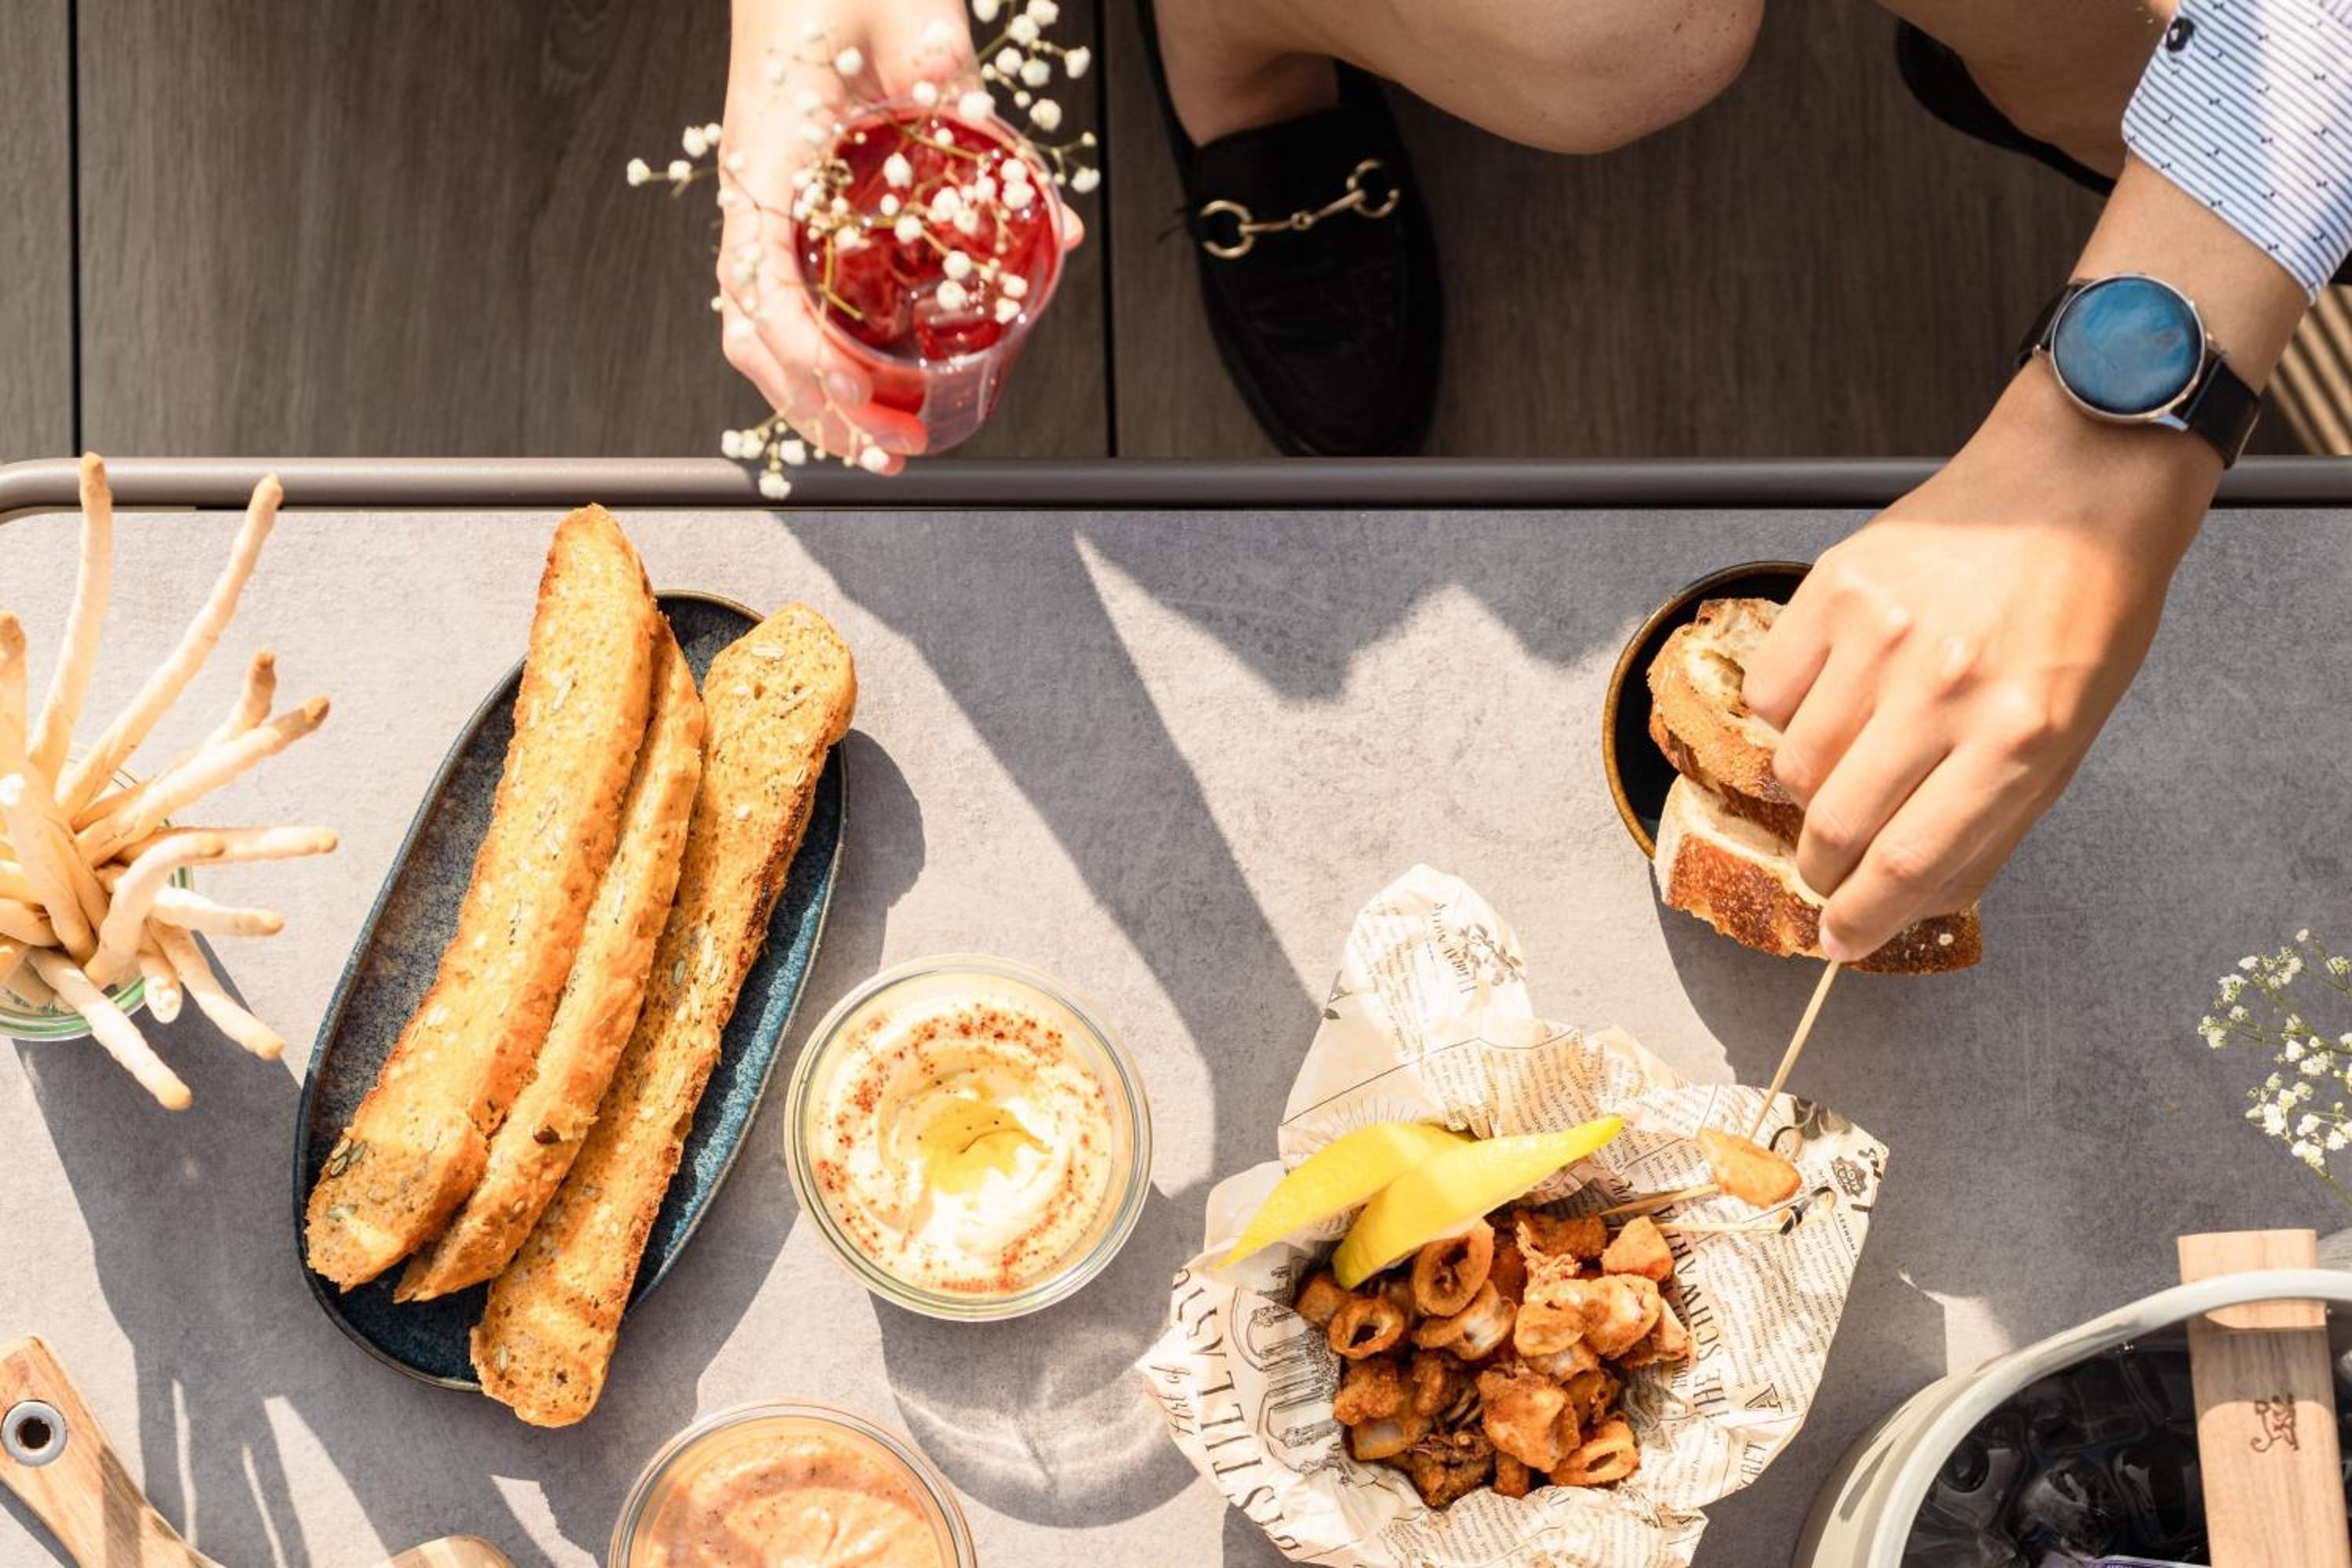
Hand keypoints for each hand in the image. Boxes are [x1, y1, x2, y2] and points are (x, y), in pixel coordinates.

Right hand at [715, 0, 1082, 467]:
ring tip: (876, 442)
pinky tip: (869, 384)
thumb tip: (1049, 209)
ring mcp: (769, 207)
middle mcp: (756, 194)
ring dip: (811, 394)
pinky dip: (820, 354)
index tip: (854, 393)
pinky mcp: (793, 210)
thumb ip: (964, 90)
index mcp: (767, 156)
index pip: (760, 280)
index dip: (803, 351)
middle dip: (810, 404)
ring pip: (762, 324)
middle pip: (752, 328)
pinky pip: (790, 297)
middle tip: (882, 452)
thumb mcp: (911, 18)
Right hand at [1741, 369, 2215, 960]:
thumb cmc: (2084, 609)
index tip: (1839, 939)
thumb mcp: (2072, 732)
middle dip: (1822, 868)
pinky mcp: (1835, 589)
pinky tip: (1829, 694)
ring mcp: (1883, 636)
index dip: (1862, 919)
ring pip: (1794, 765)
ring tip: (1840, 765)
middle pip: (1838, 826)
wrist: (2074, 481)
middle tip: (1825, 870)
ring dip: (1807, 789)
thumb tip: (1913, 896)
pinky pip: (1770, 694)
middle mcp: (1946, 689)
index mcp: (2020, 737)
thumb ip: (1994, 818)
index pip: (1910, 864)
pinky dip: (1786, 715)